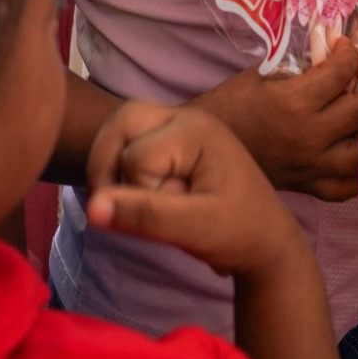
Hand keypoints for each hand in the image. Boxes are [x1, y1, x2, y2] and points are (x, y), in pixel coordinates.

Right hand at [86, 102, 302, 277]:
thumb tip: (92, 207)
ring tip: (129, 202)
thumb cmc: (238, 232)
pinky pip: (130, 143)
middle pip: (121, 123)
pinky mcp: (173, 144)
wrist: (265, 240)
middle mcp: (185, 118)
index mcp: (195, 130)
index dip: (139, 193)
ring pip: (120, 130)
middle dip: (108, 167)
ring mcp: (179, 128)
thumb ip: (145, 215)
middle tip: (119, 207)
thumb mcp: (195, 228)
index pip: (135, 157)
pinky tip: (137, 195)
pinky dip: (122, 169)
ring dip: (112, 167)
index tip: (173, 216)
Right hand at [196, 38, 357, 200]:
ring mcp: (311, 166)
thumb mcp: (264, 72)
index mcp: (295, 103)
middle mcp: (309, 137)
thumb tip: (332, 50)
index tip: (343, 45)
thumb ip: (302, 65)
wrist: (202, 150)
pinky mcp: (309, 187)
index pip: (342, 72)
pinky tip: (356, 146)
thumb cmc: (230, 104)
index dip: (348, 53)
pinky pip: (348, 186)